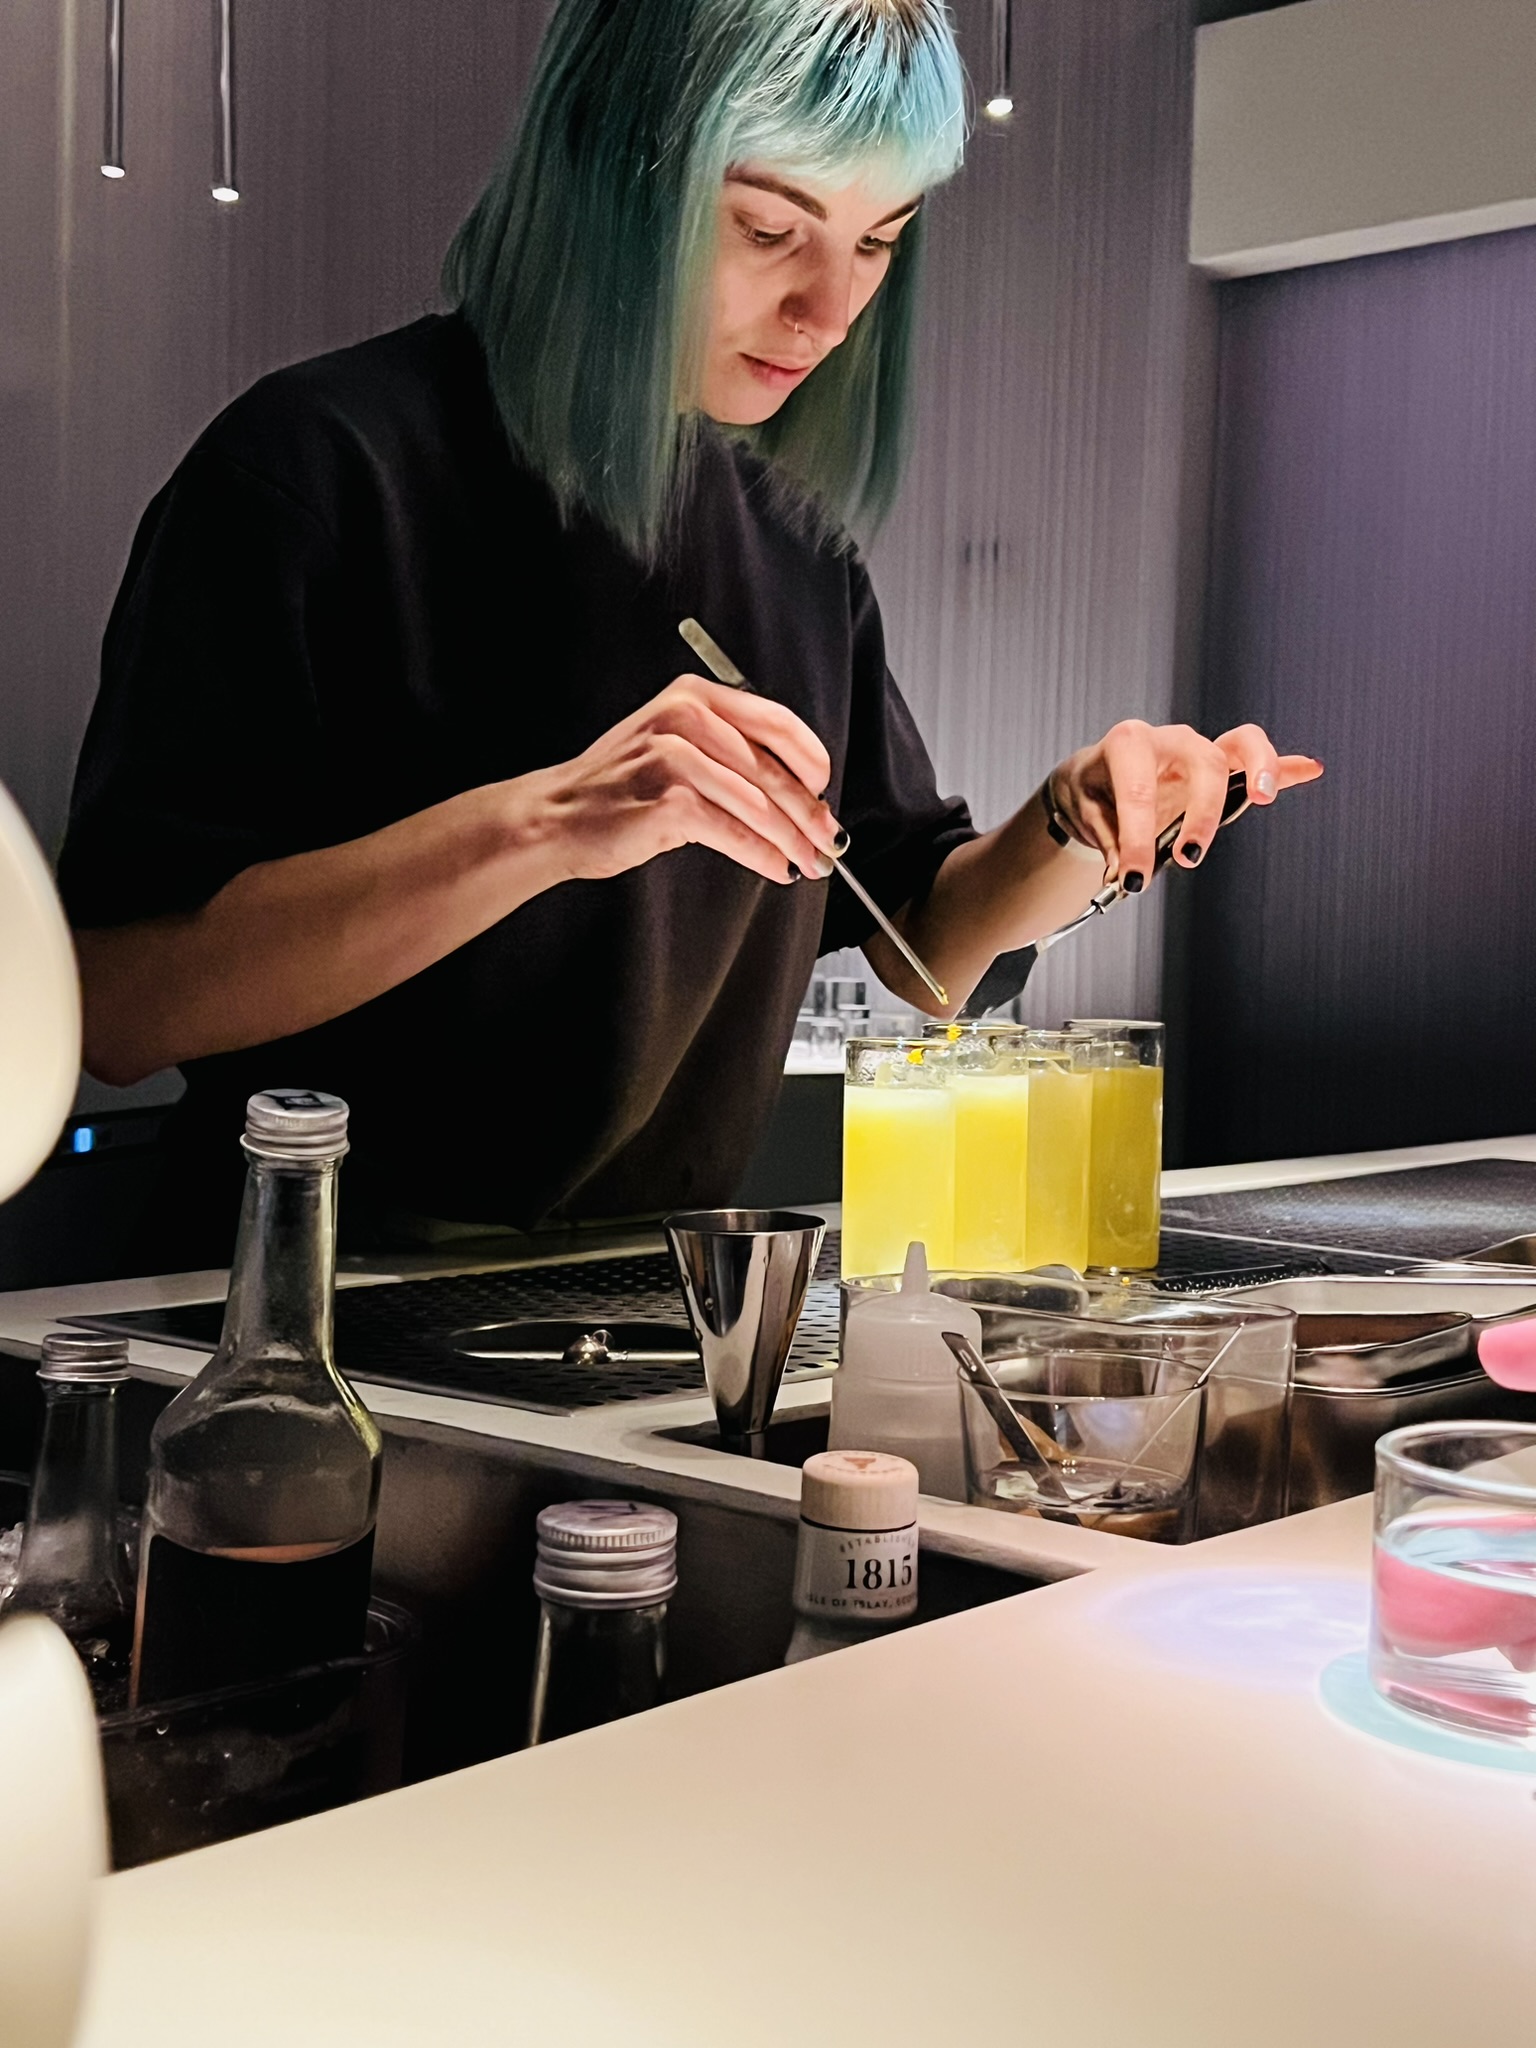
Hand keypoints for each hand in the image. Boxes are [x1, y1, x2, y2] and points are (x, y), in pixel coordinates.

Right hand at [530, 673, 840, 885]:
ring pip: (758, 804)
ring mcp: (676, 758)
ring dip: (791, 840)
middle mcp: (686, 718)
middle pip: (772, 769)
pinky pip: (734, 832)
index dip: (810, 760)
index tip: (823, 790)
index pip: (776, 721)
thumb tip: (791, 790)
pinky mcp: (670, 802)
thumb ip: (726, 751)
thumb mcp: (673, 744)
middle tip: (828, 839)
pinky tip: (774, 867)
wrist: (558, 815)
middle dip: (808, 812)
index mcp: (694, 696)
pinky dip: (761, 855)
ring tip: (806, 861)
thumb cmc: (618, 786)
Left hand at [1047, 720, 1322, 887]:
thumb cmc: (1091, 792)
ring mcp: (1200, 750)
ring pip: (1240, 744)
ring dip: (1259, 768)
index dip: (1137, 839)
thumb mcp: (1086, 815)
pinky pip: (1256, 761)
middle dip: (1200, 813)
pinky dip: (1284, 766)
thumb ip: (1110, 844)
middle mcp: (1170, 740)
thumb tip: (1125, 875)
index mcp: (1128, 745)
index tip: (1134, 878)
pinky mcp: (1221, 765)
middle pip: (1201, 763)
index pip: (1137, 791)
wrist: (1094, 776)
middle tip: (1189, 857)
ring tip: (1263, 797)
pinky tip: (1311, 768)